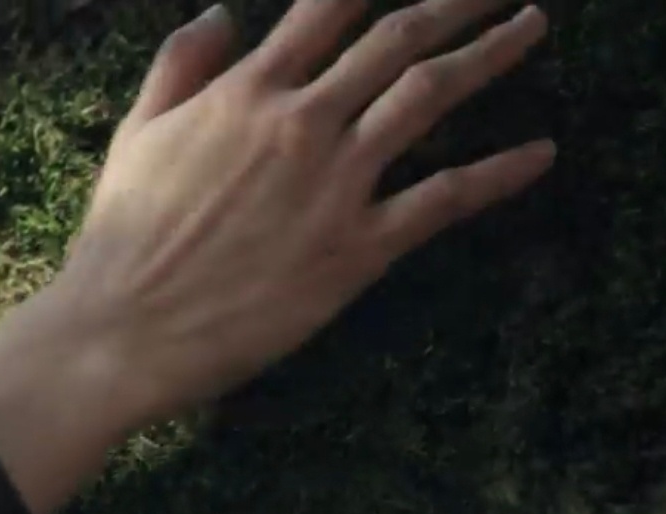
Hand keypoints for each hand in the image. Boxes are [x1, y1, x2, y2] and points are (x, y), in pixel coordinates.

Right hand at [0, 0, 554, 513]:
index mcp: (248, 89)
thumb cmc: (123, 234)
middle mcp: (302, 120)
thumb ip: (183, 62)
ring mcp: (336, 182)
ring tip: (532, 27)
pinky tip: (542, 153)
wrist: (126, 329)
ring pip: (430, 95)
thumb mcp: (138, 131)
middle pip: (397, 37)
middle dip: (457, 0)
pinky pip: (446, 199)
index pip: (328, 7)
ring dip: (490, 55)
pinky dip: (500, 173)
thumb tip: (228, 12)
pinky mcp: (360, 247)